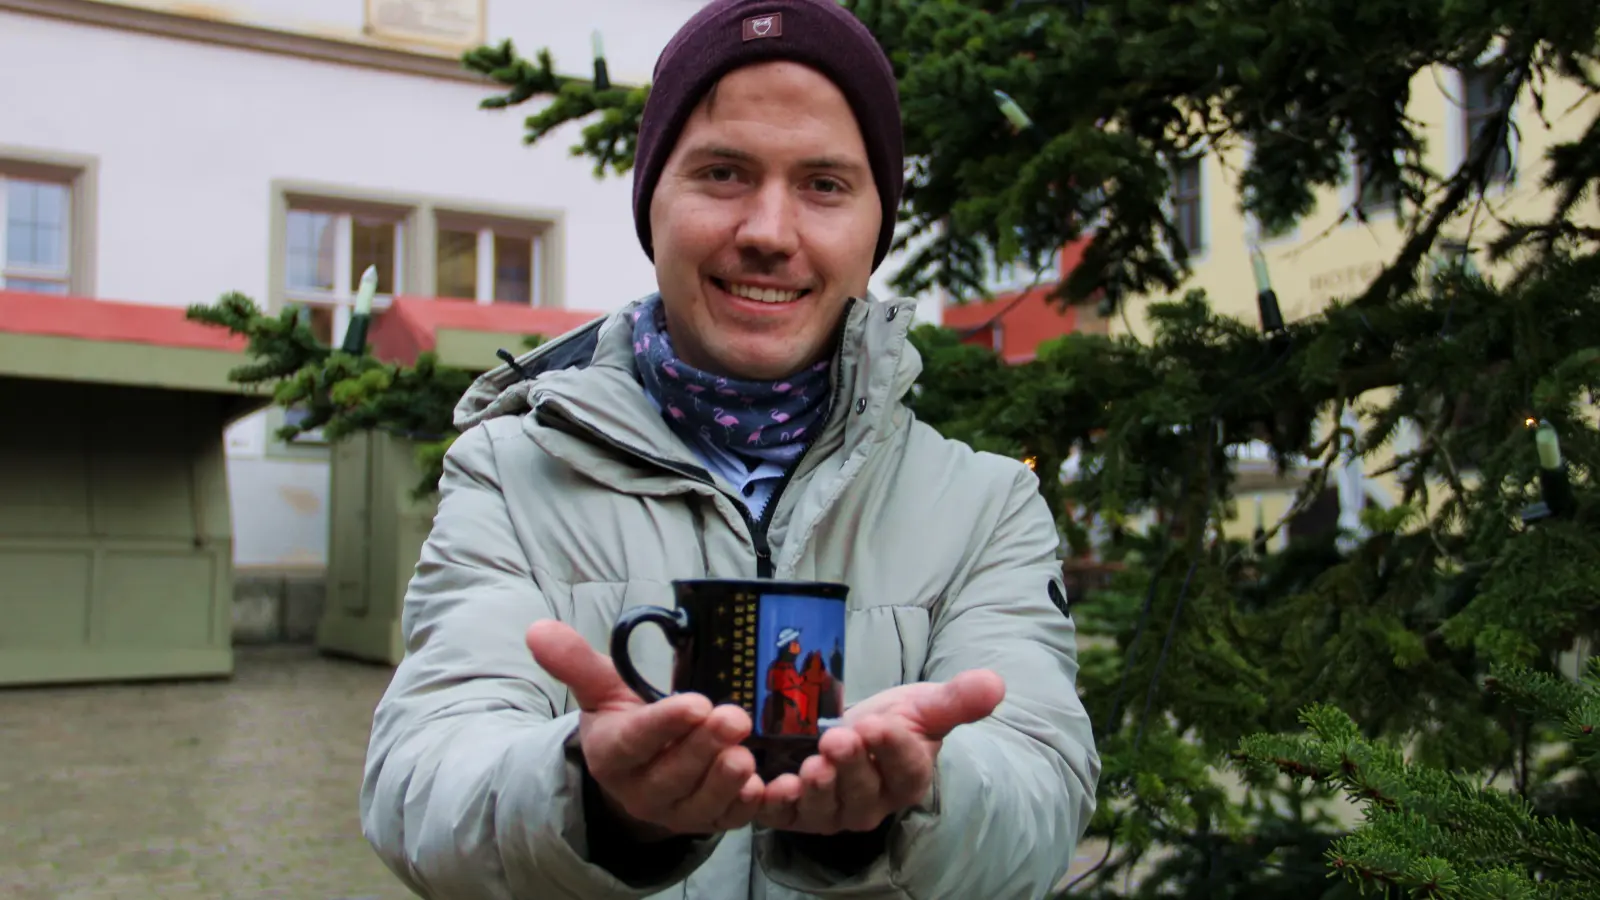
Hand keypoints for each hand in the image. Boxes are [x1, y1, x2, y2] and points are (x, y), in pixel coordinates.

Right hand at [525, 620, 765, 839]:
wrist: (638, 773)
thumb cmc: (624, 720)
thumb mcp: (601, 689)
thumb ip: (575, 661)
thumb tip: (538, 629)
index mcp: (613, 754)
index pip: (637, 740)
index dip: (665, 724)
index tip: (696, 703)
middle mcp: (642, 789)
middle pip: (673, 774)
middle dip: (703, 747)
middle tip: (734, 718)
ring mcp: (676, 810)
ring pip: (700, 802)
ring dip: (725, 780)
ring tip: (746, 754)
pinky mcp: (708, 822)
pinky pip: (727, 822)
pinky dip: (745, 808)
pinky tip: (763, 789)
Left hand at [755, 670, 1004, 834]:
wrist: (854, 735)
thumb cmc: (894, 722)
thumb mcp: (924, 705)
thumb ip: (957, 699)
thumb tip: (995, 684)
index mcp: (908, 777)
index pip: (905, 767)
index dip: (893, 747)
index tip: (882, 723)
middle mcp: (872, 802)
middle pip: (863, 790)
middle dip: (850, 765)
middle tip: (838, 737)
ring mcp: (833, 811)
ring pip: (825, 808)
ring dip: (816, 788)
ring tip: (810, 764)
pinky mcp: (795, 812)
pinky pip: (783, 816)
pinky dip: (772, 805)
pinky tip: (762, 787)